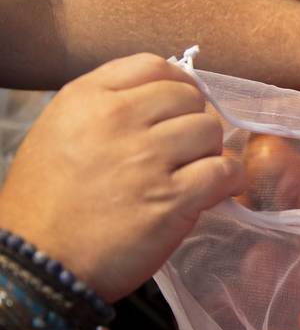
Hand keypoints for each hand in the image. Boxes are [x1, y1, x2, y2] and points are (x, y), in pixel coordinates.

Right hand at [0, 53, 244, 300]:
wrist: (41, 262)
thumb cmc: (48, 203)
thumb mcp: (61, 131)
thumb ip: (107, 107)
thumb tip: (163, 97)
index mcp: (88, 98)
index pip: (155, 66)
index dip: (176, 86)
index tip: (178, 110)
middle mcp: (118, 120)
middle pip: (190, 98)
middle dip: (193, 123)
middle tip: (185, 151)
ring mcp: (148, 159)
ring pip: (211, 131)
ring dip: (211, 152)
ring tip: (194, 173)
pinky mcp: (173, 198)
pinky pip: (225, 171)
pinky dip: (229, 180)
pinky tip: (215, 191)